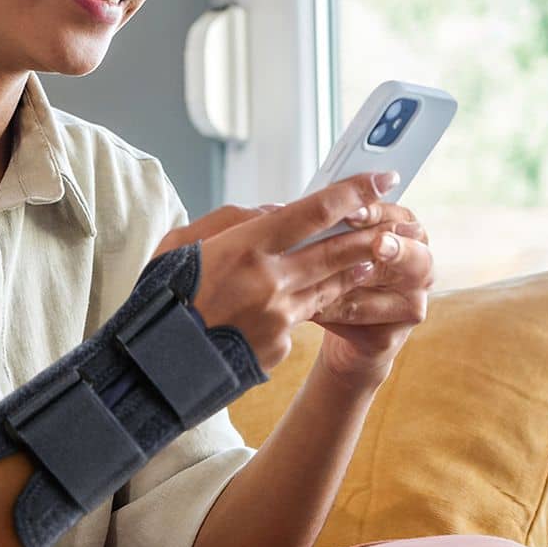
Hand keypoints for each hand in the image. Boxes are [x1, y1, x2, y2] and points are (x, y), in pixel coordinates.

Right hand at [174, 172, 418, 373]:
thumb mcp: (181, 245)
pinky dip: (305, 305)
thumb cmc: (160, 299)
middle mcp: (270, 282)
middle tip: (395, 220)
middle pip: (338, 250)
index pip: (313, 212)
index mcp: (244, 248)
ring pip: (331, 286)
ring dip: (353, 269)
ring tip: (370, 256)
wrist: (151, 368)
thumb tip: (275, 212)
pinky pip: (302, 318)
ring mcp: (280, 318)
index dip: (353, 192)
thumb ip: (230, 221)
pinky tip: (303, 300)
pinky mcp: (281, 348)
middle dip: (370, 232)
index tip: (382, 178)